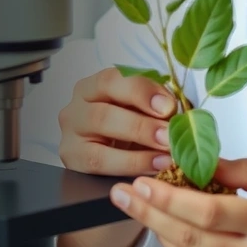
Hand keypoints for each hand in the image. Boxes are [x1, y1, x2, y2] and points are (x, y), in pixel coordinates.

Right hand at [58, 66, 177, 176]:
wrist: (107, 153)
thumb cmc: (126, 126)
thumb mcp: (139, 110)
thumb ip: (154, 106)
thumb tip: (176, 114)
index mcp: (93, 86)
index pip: (112, 80)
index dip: (141, 91)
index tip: (168, 106)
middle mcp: (77, 107)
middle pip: (103, 113)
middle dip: (141, 125)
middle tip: (168, 135)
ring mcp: (70, 134)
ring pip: (99, 140)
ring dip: (137, 146)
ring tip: (167, 154)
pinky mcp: (73, 159)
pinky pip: (100, 163)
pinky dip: (132, 165)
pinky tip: (156, 166)